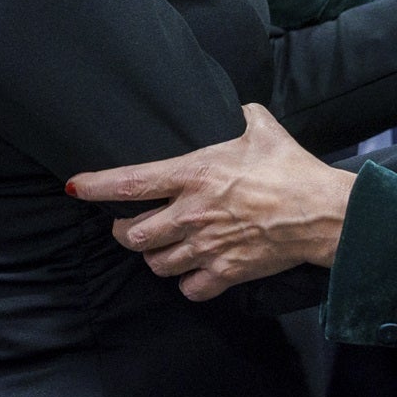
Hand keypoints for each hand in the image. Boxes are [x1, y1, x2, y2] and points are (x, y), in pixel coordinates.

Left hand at [65, 105, 354, 301]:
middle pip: (133, 234)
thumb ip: (244, 116)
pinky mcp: (225, 272)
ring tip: (162, 248)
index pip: (130, 182)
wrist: (322, 212)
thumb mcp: (264, 129)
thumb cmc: (292, 168)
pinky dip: (187, 282)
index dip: (95, 186)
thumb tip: (240, 108)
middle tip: (131, 226)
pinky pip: (188, 288)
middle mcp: (192, 213)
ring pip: (155, 264)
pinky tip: (195, 271)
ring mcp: (206, 246)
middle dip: (125, 232)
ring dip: (155, 257)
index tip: (74, 187)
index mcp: (194, 174)